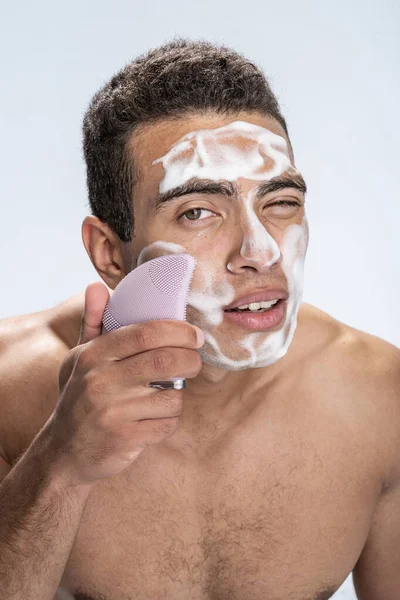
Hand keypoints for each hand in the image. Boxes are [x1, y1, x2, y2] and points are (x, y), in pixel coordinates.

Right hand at [48, 281, 203, 484]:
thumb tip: (97, 286)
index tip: (195, 335)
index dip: (178, 330)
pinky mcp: (125, 438)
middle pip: (165, 360)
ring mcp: (112, 411)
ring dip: (179, 395)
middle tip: (195, 360)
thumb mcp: (79, 359)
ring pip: (172, 396)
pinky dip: (169, 420)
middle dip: (191, 359)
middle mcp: (100, 381)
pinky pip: (167, 423)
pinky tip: (155, 418)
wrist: (63, 452)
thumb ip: (93, 322)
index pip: (145, 333)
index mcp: (93, 356)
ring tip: (168, 394)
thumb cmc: (79, 397)